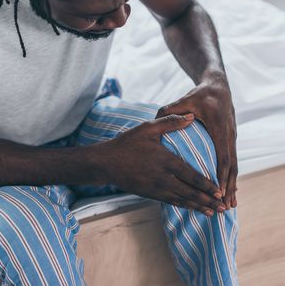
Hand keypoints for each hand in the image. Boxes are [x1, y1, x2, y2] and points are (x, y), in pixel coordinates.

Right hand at [101, 114, 226, 216]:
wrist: (106, 162)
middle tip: (223, 208)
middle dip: (208, 201)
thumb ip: (171, 122)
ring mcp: (156, 189)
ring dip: (198, 207)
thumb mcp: (148, 128)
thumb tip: (192, 117)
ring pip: (182, 200)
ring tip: (213, 213)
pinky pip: (170, 202)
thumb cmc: (127, 144)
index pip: (193, 177)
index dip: (208, 186)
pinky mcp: (149, 194)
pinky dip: (184, 206)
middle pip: (191, 193)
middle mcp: (163, 179)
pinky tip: (191, 208)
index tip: (220, 191)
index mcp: (166, 162)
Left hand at [156, 75, 237, 209]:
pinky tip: (228, 189)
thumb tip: (155, 121)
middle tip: (226, 207)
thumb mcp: (184, 100)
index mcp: (219, 128)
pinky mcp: (229, 139)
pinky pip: (231, 161)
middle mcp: (229, 135)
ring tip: (231, 205)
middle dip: (228, 187)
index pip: (222, 156)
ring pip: (234, 165)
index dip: (220, 175)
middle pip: (231, 166)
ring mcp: (231, 138)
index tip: (217, 191)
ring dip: (232, 185)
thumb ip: (170, 111)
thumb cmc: (199, 95)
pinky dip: (230, 176)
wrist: (218, 86)